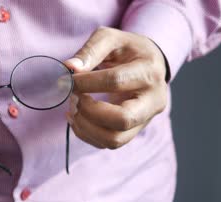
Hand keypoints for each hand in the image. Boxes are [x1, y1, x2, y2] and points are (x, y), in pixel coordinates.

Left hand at [64, 27, 167, 148]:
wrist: (149, 64)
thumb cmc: (127, 50)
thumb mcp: (111, 39)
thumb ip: (90, 51)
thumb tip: (69, 68)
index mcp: (149, 71)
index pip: (115, 81)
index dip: (85, 82)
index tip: (66, 80)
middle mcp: (154, 100)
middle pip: (122, 119)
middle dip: (89, 111)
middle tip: (73, 98)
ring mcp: (146, 119)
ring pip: (115, 139)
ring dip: (85, 127)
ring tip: (73, 108)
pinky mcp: (134, 131)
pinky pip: (109, 143)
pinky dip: (86, 134)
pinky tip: (77, 117)